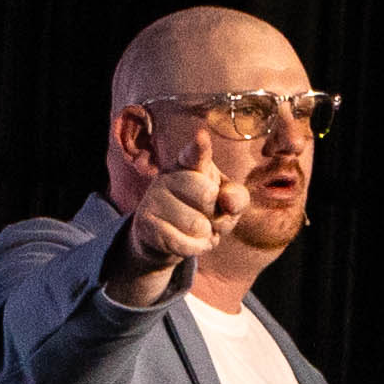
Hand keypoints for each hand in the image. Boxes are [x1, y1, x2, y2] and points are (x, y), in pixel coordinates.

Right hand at [105, 134, 235, 296]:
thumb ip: (237, 197)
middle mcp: (169, 175)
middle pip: (206, 194)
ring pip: (197, 224)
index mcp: (190, 164)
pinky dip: (195, 248)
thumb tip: (227, 201)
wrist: (168, 237)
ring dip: (206, 234)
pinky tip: (188, 241)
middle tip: (207, 215)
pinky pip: (184, 243)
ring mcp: (154, 198)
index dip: (200, 146)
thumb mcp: (227, 203)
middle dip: (216, 213)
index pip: (195, 153)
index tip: (202, 136)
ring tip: (197, 229)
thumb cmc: (204, 212)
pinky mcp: (145, 223)